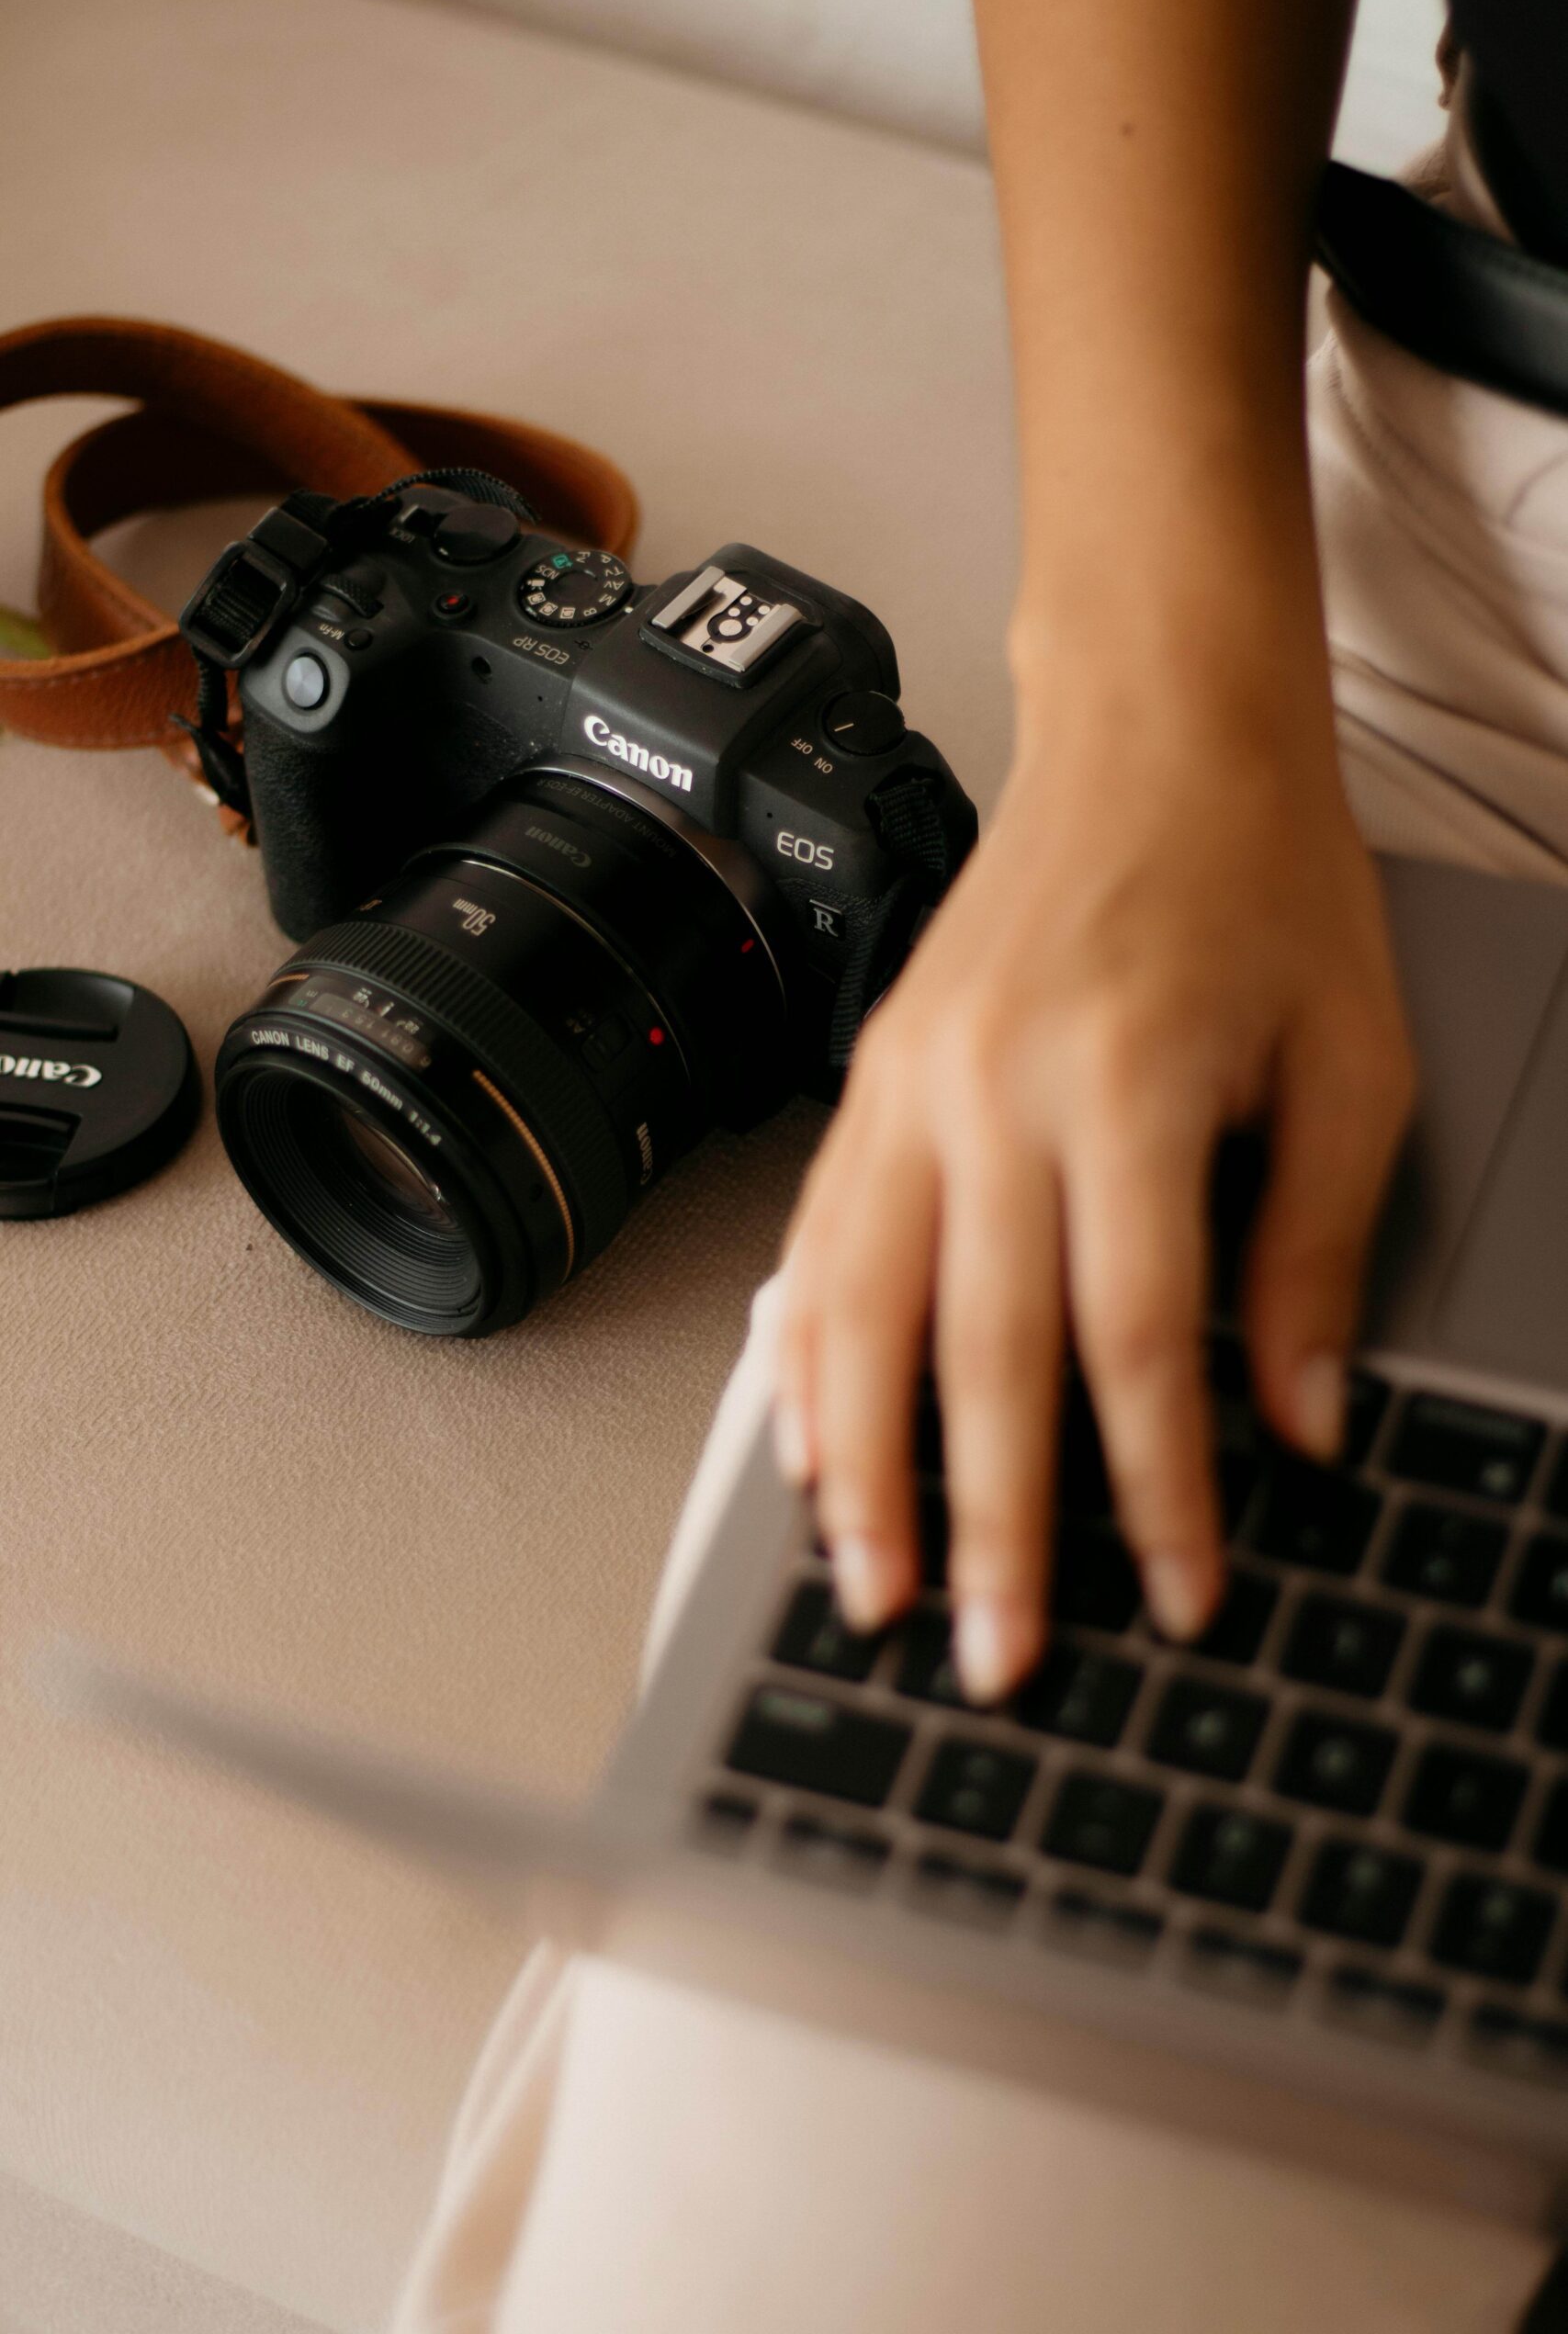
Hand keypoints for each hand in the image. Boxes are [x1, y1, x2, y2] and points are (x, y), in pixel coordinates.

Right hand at [773, 617, 1414, 1701]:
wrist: (1156, 735)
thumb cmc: (1263, 882)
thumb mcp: (1352, 1062)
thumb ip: (1318, 1250)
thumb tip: (1298, 1419)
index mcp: (1126, 1084)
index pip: (1135, 1341)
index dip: (1157, 1490)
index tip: (1179, 1591)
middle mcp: (993, 1089)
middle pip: (977, 1353)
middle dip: (988, 1526)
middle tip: (991, 1656)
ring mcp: (910, 1082)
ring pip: (857, 1312)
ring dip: (860, 1468)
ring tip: (869, 1586)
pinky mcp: (870, 1076)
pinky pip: (816, 1242)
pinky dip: (801, 1359)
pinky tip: (802, 1441)